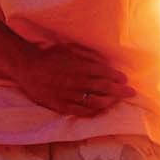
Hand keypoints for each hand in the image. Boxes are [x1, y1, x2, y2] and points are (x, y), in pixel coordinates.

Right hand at [12, 41, 134, 117]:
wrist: (27, 67)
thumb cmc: (49, 56)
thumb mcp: (69, 48)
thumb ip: (87, 55)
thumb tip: (104, 62)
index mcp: (81, 66)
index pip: (105, 73)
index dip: (117, 77)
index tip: (124, 79)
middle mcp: (78, 81)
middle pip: (105, 88)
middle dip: (120, 91)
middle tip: (131, 93)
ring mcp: (70, 95)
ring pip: (95, 102)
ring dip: (109, 102)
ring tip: (116, 101)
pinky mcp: (61, 105)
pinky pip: (81, 111)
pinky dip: (93, 111)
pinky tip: (99, 110)